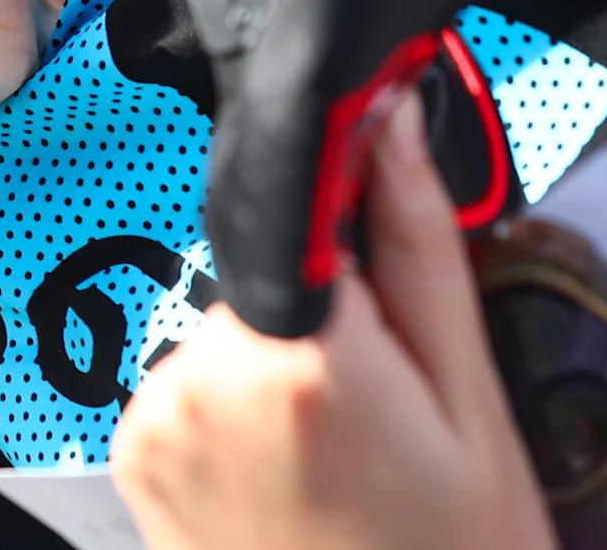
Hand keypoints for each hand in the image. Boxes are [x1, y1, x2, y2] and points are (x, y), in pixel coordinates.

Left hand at [111, 94, 552, 549]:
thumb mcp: (471, 407)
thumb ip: (421, 249)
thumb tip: (389, 124)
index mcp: (306, 361)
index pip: (305, 208)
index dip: (353, 229)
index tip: (385, 279)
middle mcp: (207, 383)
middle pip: (271, 277)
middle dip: (325, 319)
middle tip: (385, 414)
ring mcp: (159, 424)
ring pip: (229, 333)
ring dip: (275, 370)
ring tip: (338, 461)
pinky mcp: (134, 458)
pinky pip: (191, 388)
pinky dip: (234, 416)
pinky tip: (287, 481)